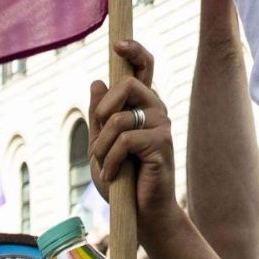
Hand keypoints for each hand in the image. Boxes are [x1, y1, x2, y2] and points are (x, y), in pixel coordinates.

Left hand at [88, 40, 183, 235]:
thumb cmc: (122, 180)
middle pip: (127, 85)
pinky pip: (125, 140)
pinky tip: (112, 174)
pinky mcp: (162, 144)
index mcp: (143, 105)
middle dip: (103, 110)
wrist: (141, 214)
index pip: (144, 68)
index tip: (118, 44)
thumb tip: (97, 81)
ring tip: (104, 165)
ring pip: (119, 118)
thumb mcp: (101, 145)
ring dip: (102, 145)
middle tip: (99, 135)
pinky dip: (110, 160)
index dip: (134, 51)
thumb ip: (99, 116)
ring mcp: (162, 125)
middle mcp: (156, 109)